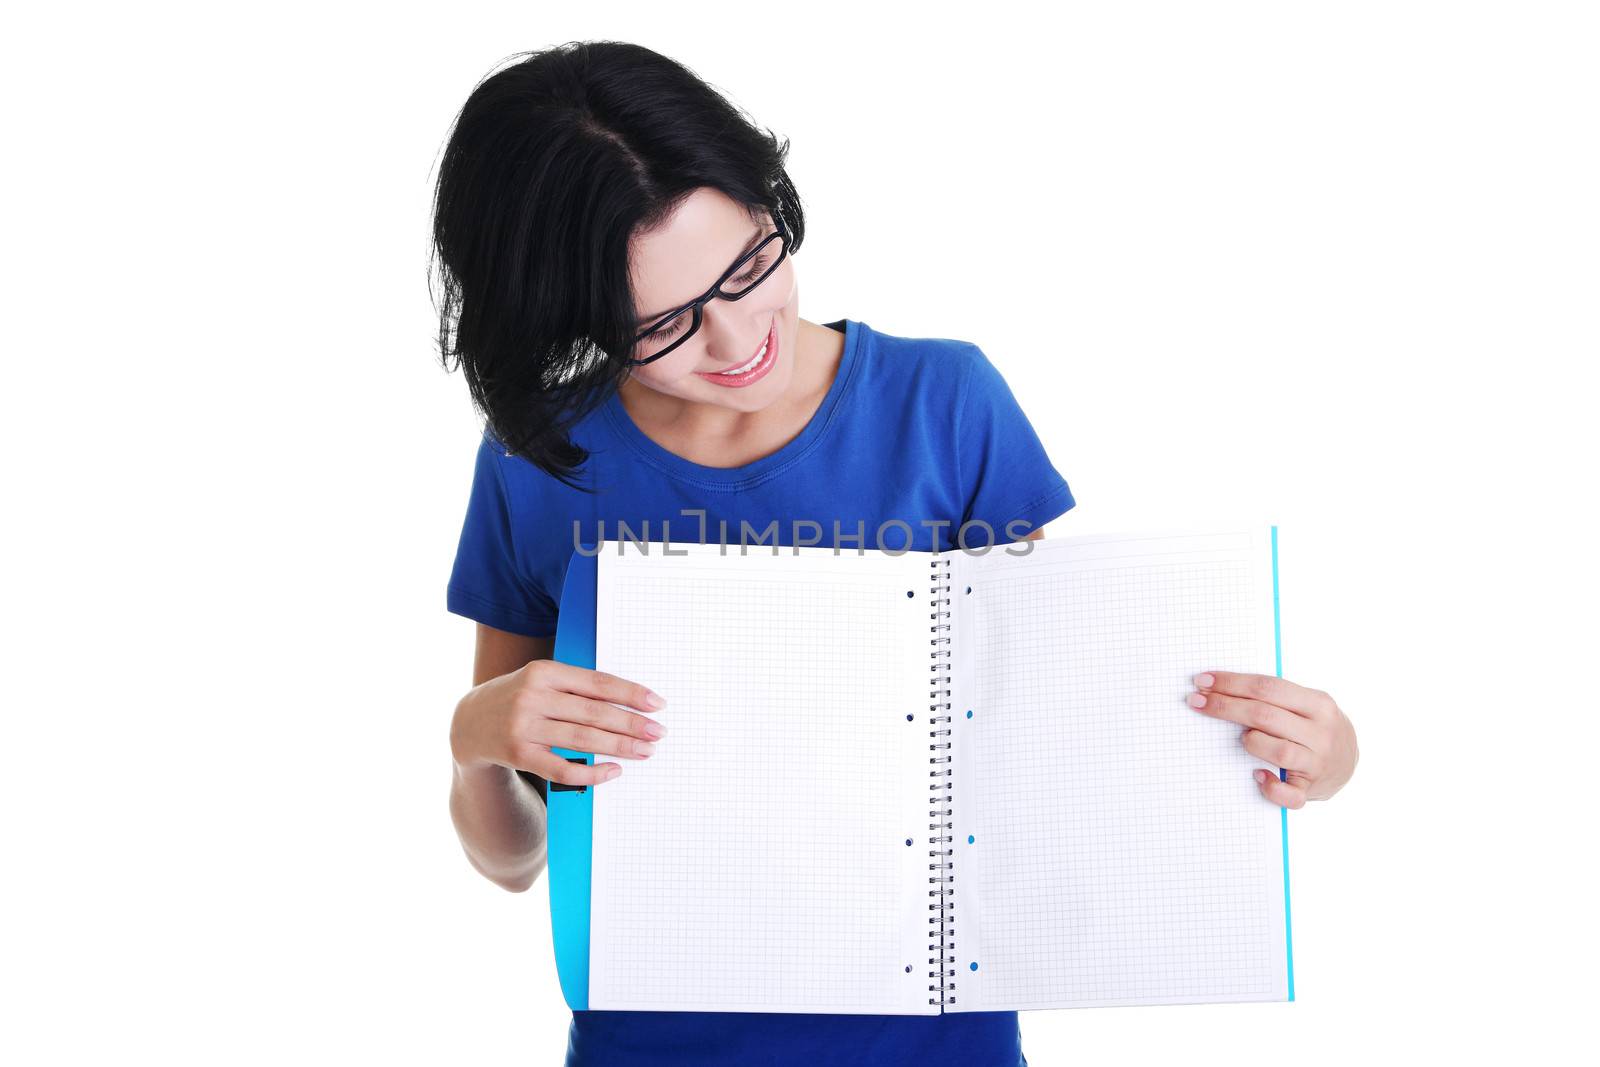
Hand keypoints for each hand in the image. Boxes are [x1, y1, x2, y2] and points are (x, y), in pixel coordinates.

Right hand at [450, 659, 666, 788]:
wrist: (467, 724)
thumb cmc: (518, 699)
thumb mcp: (541, 682)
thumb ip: (576, 688)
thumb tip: (628, 704)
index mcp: (543, 671)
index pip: (597, 682)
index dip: (630, 694)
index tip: (657, 704)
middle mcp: (532, 696)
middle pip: (594, 712)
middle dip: (631, 724)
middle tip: (658, 733)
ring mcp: (523, 727)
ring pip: (583, 739)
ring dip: (619, 747)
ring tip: (645, 751)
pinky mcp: (518, 755)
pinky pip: (562, 768)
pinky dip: (592, 773)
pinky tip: (614, 771)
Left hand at [1186, 672, 1357, 807]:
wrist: (1352, 763)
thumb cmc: (1316, 728)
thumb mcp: (1309, 704)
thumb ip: (1277, 697)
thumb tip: (1223, 687)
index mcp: (1318, 704)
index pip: (1268, 688)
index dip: (1232, 683)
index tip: (1203, 681)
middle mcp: (1321, 732)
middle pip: (1265, 715)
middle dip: (1225, 706)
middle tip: (1196, 701)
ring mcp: (1318, 763)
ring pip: (1278, 751)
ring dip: (1251, 742)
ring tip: (1242, 739)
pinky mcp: (1312, 790)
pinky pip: (1290, 794)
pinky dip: (1271, 787)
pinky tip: (1257, 776)